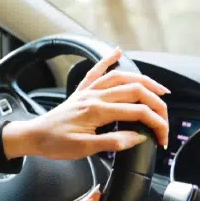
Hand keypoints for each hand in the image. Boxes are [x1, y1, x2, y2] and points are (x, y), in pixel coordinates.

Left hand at [3, 47, 169, 160]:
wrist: (33, 136)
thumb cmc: (55, 143)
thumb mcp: (84, 149)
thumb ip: (112, 143)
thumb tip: (138, 136)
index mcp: (97, 111)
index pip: (137, 112)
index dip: (156, 123)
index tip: (162, 137)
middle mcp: (94, 96)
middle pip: (134, 91)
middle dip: (156, 103)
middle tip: (166, 116)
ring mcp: (87, 92)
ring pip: (120, 77)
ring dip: (143, 81)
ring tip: (159, 90)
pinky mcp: (81, 92)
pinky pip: (95, 71)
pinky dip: (107, 59)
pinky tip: (117, 51)